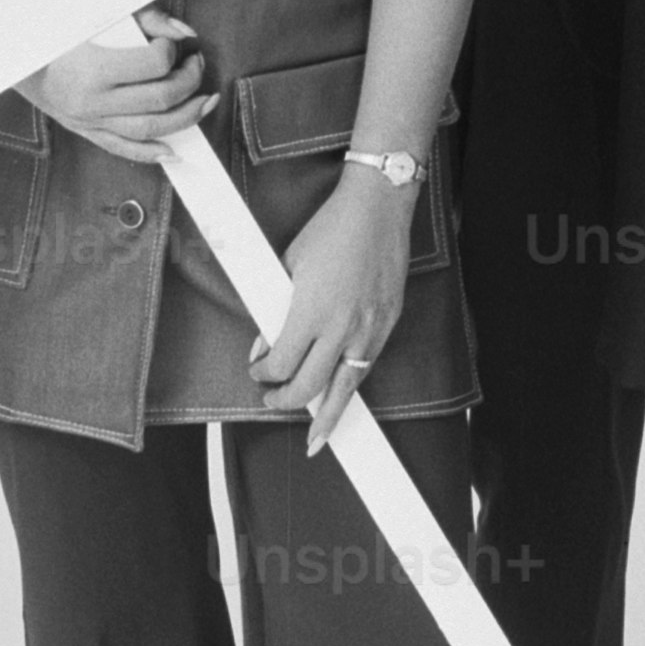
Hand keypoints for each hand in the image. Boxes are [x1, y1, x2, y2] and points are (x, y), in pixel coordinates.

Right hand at [21, 12, 209, 153]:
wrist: (16, 62)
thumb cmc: (62, 35)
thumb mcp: (100, 17)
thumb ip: (146, 20)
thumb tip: (185, 33)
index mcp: (94, 69)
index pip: (155, 64)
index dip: (172, 50)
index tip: (171, 42)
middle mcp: (93, 101)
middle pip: (160, 99)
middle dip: (190, 80)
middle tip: (196, 63)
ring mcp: (90, 121)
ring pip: (149, 130)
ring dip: (186, 117)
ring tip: (206, 101)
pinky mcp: (87, 132)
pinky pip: (123, 148)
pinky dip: (151, 152)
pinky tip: (175, 150)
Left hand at [254, 164, 414, 451]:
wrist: (379, 207)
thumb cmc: (331, 229)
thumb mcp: (287, 265)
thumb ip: (275, 310)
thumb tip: (266, 344)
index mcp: (311, 312)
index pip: (281, 365)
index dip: (263, 375)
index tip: (257, 371)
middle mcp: (342, 327)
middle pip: (309, 387)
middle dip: (285, 401)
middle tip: (272, 401)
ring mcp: (369, 328)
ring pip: (345, 388)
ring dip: (329, 416)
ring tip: (319, 438)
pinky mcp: (388, 322)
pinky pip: (366, 365)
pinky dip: (351, 386)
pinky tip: (343, 397)